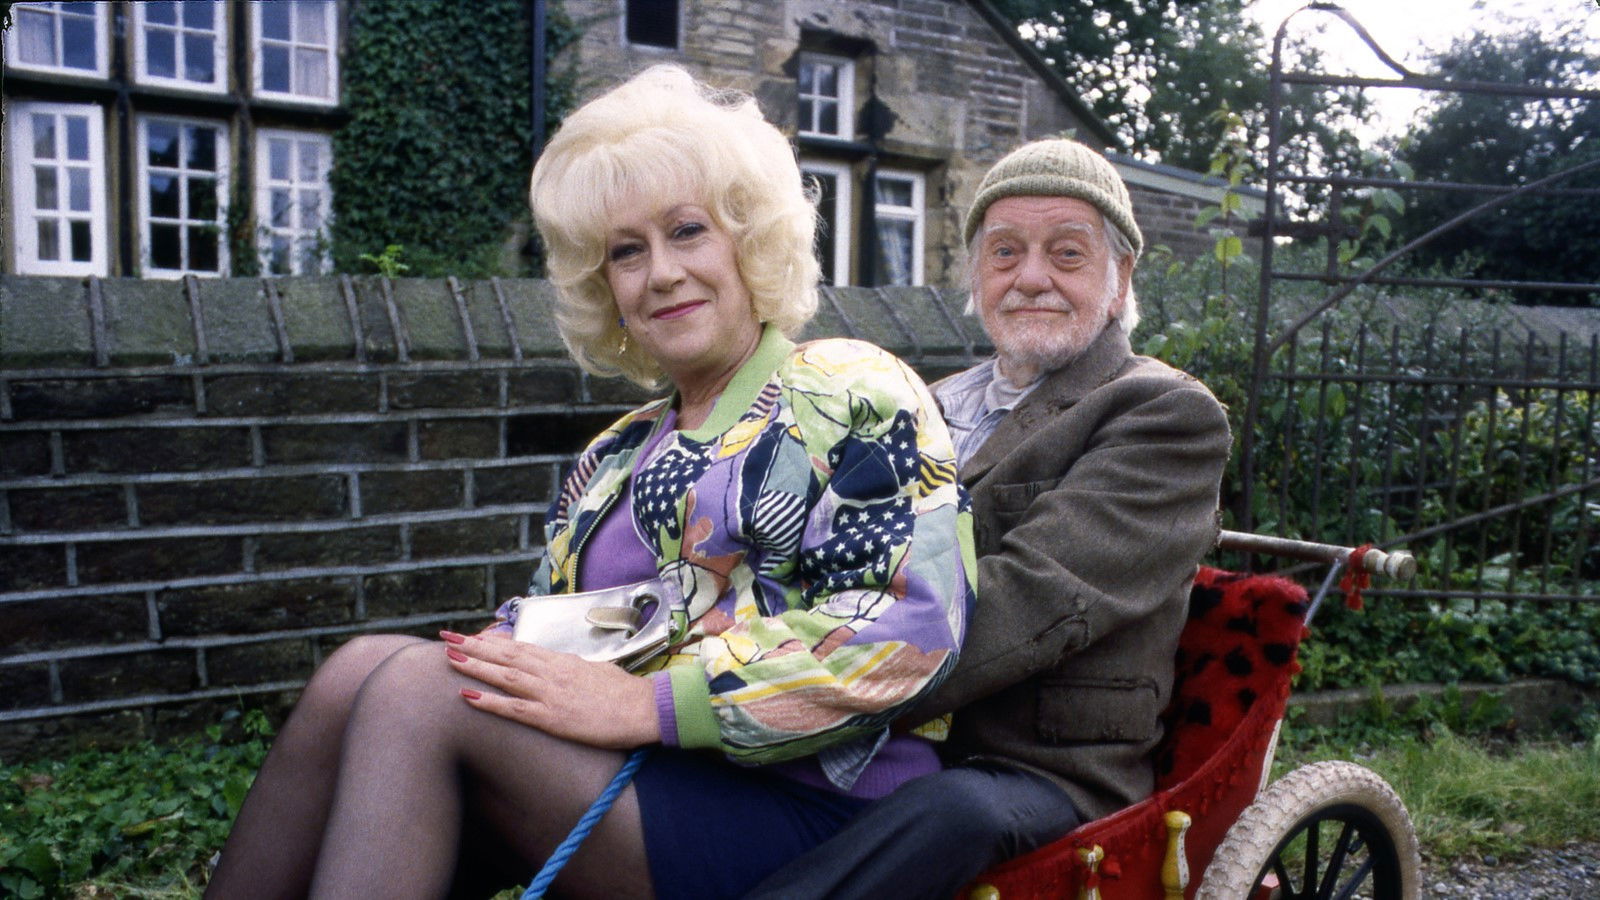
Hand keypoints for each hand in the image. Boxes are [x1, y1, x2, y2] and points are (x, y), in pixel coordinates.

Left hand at [441, 631, 660, 748]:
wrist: (645, 709)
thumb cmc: (626, 694)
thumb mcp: (596, 671)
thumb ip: (572, 669)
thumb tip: (560, 666)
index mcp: (562, 661)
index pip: (519, 646)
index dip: (491, 641)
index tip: (470, 635)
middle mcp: (551, 672)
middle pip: (505, 654)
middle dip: (473, 646)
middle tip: (446, 637)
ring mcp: (550, 693)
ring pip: (505, 675)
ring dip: (475, 666)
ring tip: (449, 658)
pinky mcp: (552, 717)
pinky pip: (514, 708)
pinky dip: (489, 701)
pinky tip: (468, 696)